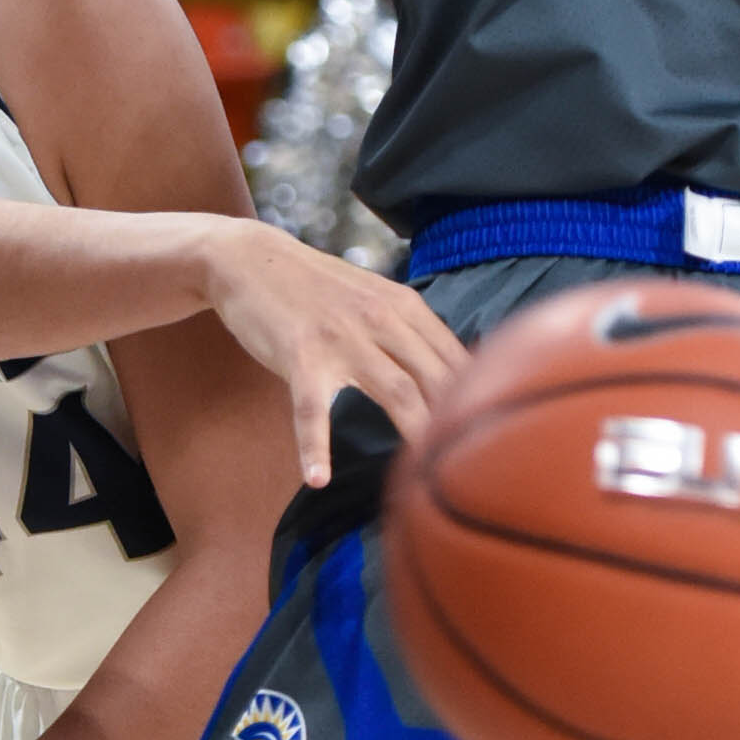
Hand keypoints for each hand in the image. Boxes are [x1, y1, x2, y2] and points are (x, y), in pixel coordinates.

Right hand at [202, 227, 466, 480]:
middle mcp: (381, 318)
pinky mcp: (300, 355)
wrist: (249, 260)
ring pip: (395, 392)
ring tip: (427, 478)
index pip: (456, 358)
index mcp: (403, 306)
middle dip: (458, 422)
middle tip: (470, 465)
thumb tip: (448, 371)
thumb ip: (407, 329)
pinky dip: (314, 446)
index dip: (479, 397)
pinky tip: (317, 478)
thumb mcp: (371, 297)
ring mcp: (341, 337)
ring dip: (417, 434)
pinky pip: (311, 409)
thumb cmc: (313, 289)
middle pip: (437, 378)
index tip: (489, 435)